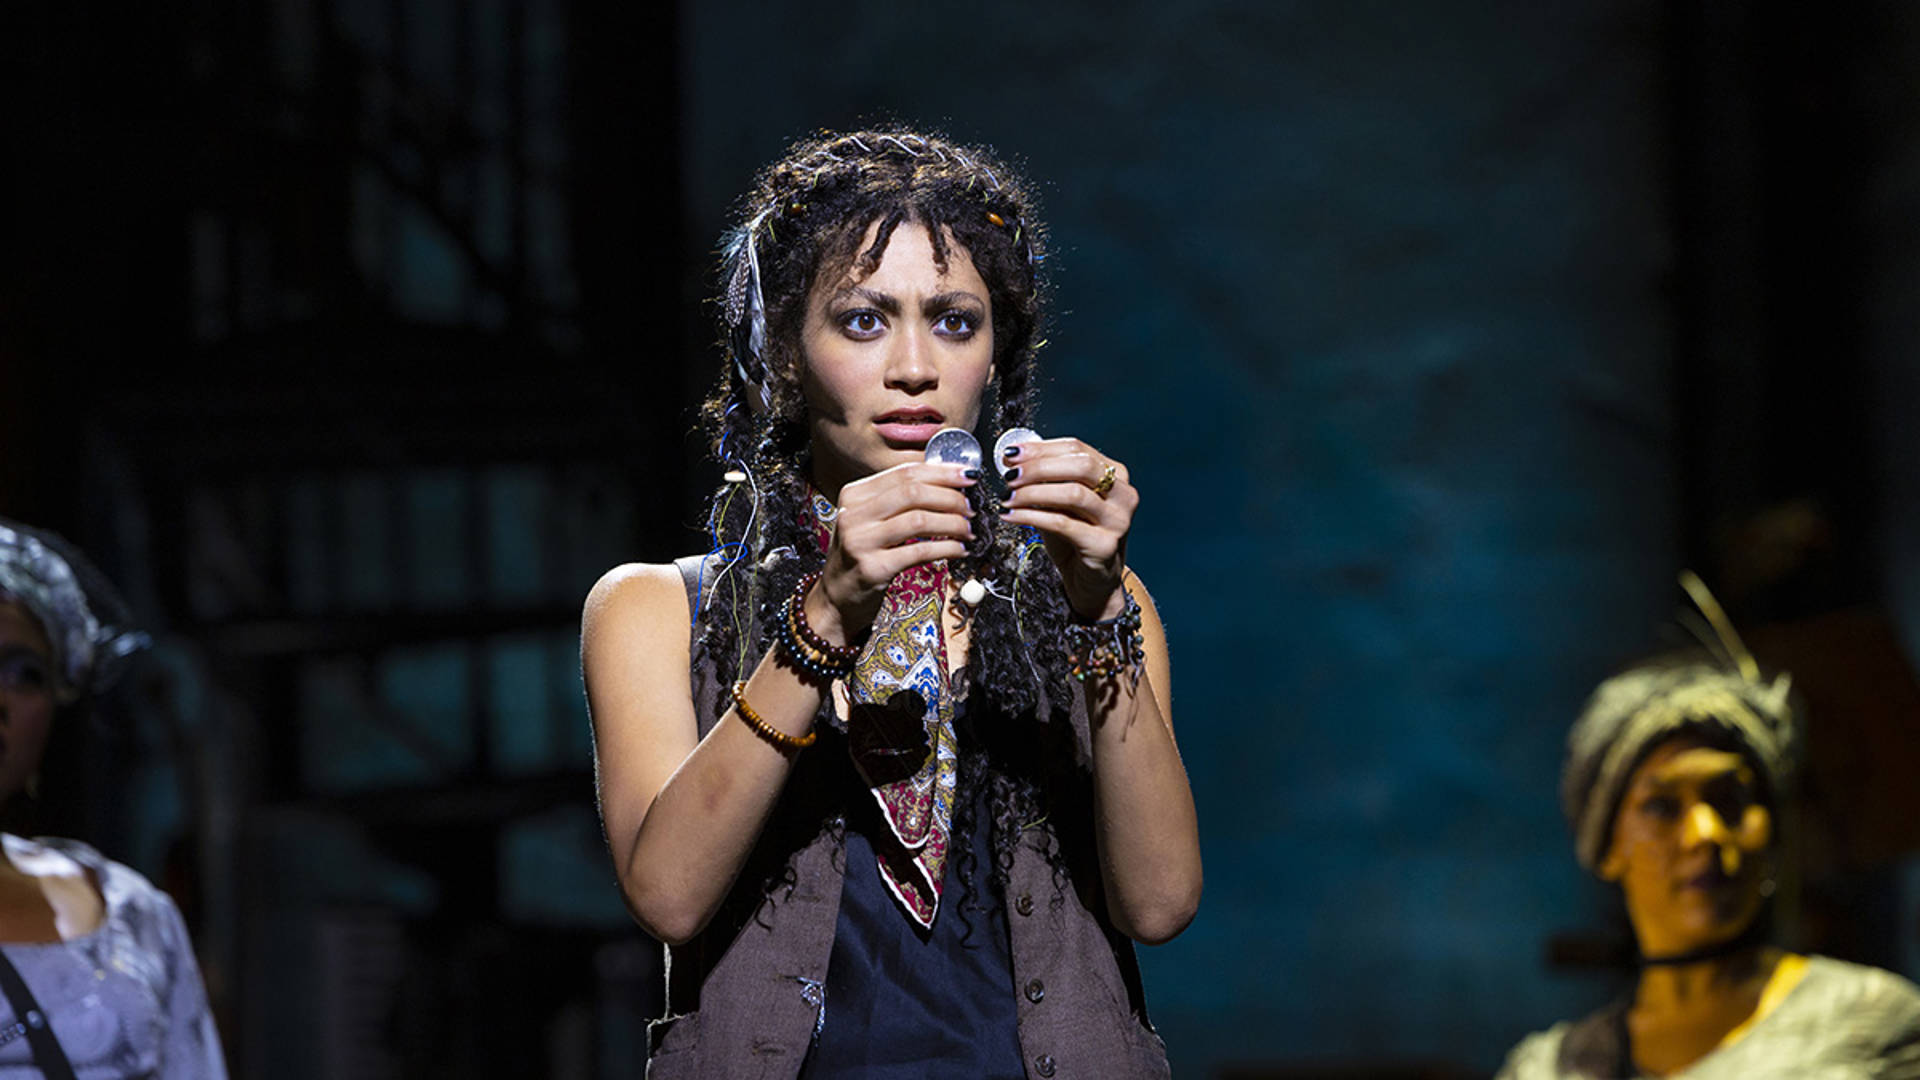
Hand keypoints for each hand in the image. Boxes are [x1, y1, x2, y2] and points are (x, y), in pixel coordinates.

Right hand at [810, 462, 977, 642]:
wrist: (837, 598)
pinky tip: (959, 550)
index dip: (942, 472)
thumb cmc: (862, 555)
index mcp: (855, 493)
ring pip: (919, 520)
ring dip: (953, 523)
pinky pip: (920, 552)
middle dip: (951, 497)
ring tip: (968, 530)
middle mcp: (854, 513)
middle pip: (913, 491)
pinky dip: (947, 549)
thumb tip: (948, 481)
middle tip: (972, 507)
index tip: (968, 477)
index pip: (905, 472)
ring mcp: (860, 541)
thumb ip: (899, 500)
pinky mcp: (873, 568)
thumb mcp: (870, 519)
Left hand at [999, 438, 1135, 620]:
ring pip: (1073, 493)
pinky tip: (1012, 516)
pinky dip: (1033, 517)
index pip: (1077, 449)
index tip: (1011, 453)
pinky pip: (1063, 524)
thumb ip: (1045, 480)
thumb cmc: (1076, 538)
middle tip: (1010, 474)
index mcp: (1116, 474)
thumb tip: (1012, 458)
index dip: (1041, 448)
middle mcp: (1123, 494)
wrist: (1093, 582)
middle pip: (1080, 466)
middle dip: (1038, 467)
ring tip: (1007, 497)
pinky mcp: (1105, 545)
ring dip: (1033, 492)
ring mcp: (1118, 520)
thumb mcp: (1061, 502)